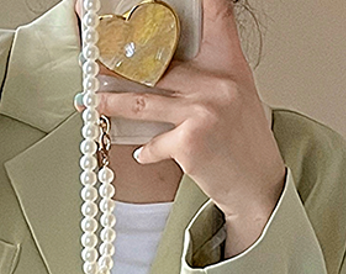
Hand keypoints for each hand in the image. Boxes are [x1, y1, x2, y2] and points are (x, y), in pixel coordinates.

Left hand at [74, 0, 286, 227]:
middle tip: (93, 61)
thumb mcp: (235, 96)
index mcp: (230, 65)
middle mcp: (217, 83)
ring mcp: (203, 111)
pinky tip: (142, 154)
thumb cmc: (243, 142)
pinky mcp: (189, 142)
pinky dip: (145, 151)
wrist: (257, 184)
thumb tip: (160, 69)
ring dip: (110, 103)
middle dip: (121, 64)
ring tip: (88, 101)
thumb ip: (205, 76)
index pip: (218, 14)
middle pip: (157, 65)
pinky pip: (152, 142)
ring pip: (142, 102)